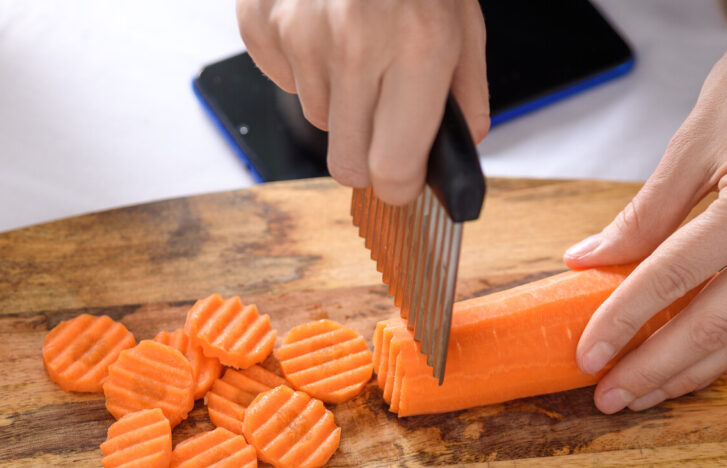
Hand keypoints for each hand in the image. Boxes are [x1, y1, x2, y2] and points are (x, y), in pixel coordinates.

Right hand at [236, 0, 489, 204]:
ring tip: (357, 48)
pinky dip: (303, 68)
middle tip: (382, 125)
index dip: (399, 187)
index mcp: (419, 49)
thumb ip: (465, 95)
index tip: (401, 182)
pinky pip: (282, 81)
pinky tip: (323, 31)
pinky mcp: (261, 21)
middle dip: (367, 157)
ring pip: (318, 120)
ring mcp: (302, 33)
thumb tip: (457, 150)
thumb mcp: (464, 21)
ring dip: (340, 100)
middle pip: (346, 165)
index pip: (393, 169)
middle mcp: (357, 45)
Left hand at [563, 0, 726, 413]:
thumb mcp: (693, 137)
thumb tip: (589, 260)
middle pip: (716, 324)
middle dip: (656, 369)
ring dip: (691, 370)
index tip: (587, 353)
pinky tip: (691, 364)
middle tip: (609, 398)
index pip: (673, 279)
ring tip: (642, 393)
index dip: (624, 322)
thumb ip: (643, 212)